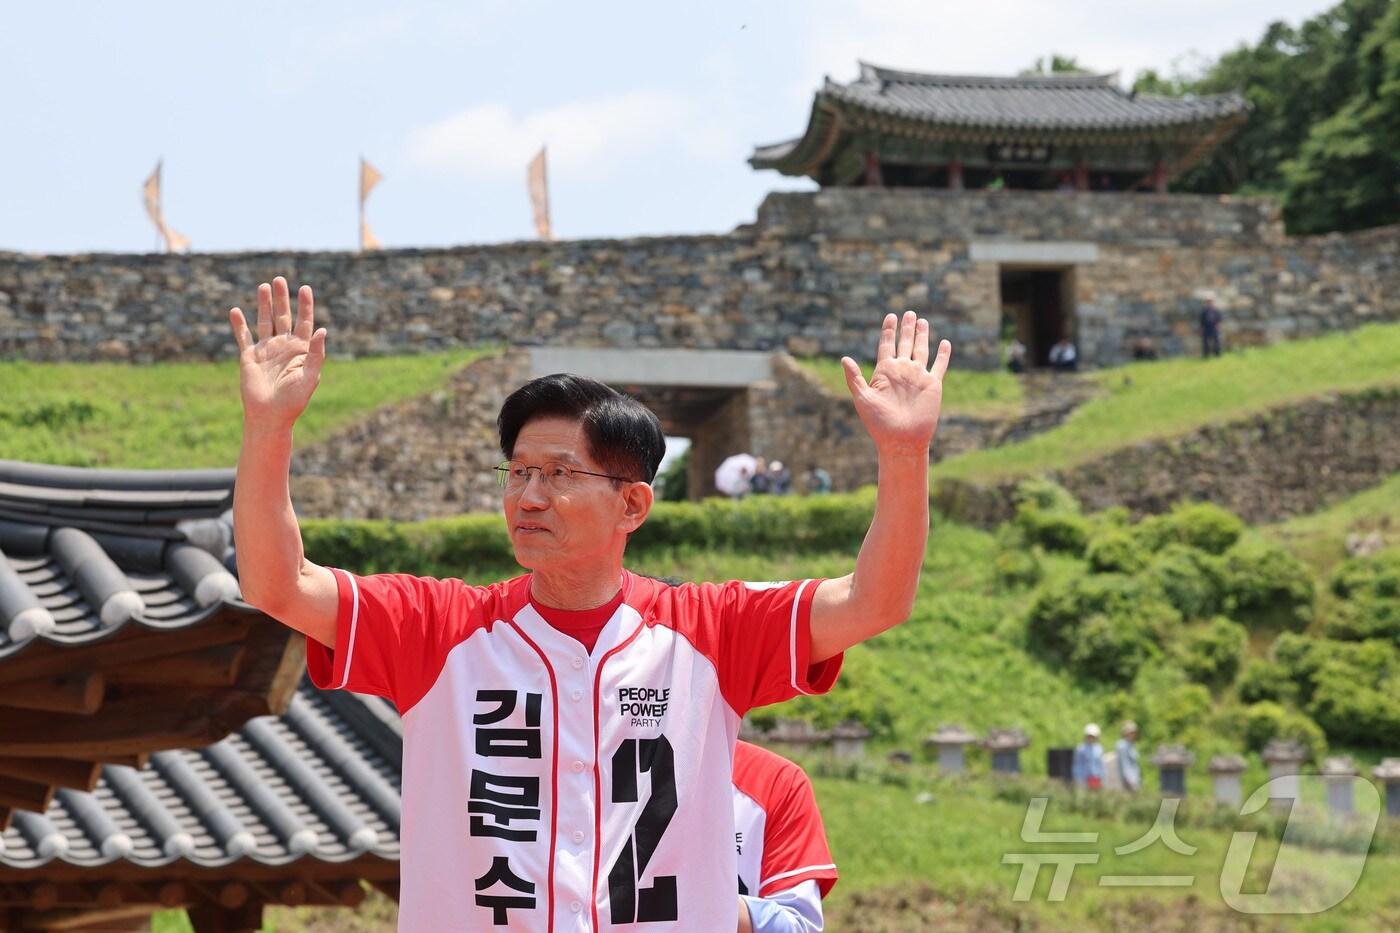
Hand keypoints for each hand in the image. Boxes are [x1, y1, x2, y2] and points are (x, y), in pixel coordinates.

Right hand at [228, 276, 326, 429]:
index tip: (305, 288)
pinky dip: (239, 324)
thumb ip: (316, 353)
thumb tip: (322, 330)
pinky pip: (243, 337)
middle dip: (282, 298)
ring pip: (264, 321)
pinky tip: (235, 310)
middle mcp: (284, 346)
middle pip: (283, 316)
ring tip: (263, 286)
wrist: (271, 415)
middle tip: (280, 279)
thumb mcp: (310, 376)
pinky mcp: (249, 356)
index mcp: (301, 350)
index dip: (305, 305)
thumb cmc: (294, 400)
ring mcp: (266, 350)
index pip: (304, 322)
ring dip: (263, 304)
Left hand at [842, 310, 951, 454]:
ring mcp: (917, 377)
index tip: (890, 316)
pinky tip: (944, 343)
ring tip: (922, 321)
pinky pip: (939, 366)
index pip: (887, 345)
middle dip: (906, 329)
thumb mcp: (863, 399)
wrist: (901, 440)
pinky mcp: (932, 385)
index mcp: (884, 372)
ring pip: (921, 351)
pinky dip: (942, 355)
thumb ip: (855, 378)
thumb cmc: (879, 424)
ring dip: (922, 336)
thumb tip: (844, 358)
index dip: (889, 331)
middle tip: (909, 313)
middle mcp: (901, 371)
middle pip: (904, 344)